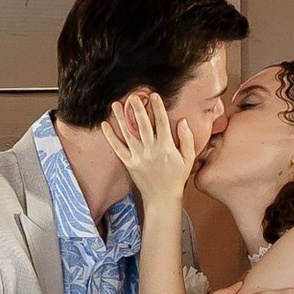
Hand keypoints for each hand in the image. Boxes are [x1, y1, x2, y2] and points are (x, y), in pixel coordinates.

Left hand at [103, 86, 203, 213]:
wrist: (162, 198)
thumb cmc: (177, 177)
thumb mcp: (188, 158)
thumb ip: (186, 139)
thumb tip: (182, 121)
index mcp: (166, 147)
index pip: (161, 123)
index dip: (158, 108)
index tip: (154, 95)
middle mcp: (151, 150)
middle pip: (143, 126)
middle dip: (137, 109)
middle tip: (132, 96)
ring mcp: (138, 157)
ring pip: (128, 134)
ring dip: (122, 118)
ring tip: (116, 104)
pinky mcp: (129, 163)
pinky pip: (118, 148)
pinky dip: (110, 136)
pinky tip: (105, 125)